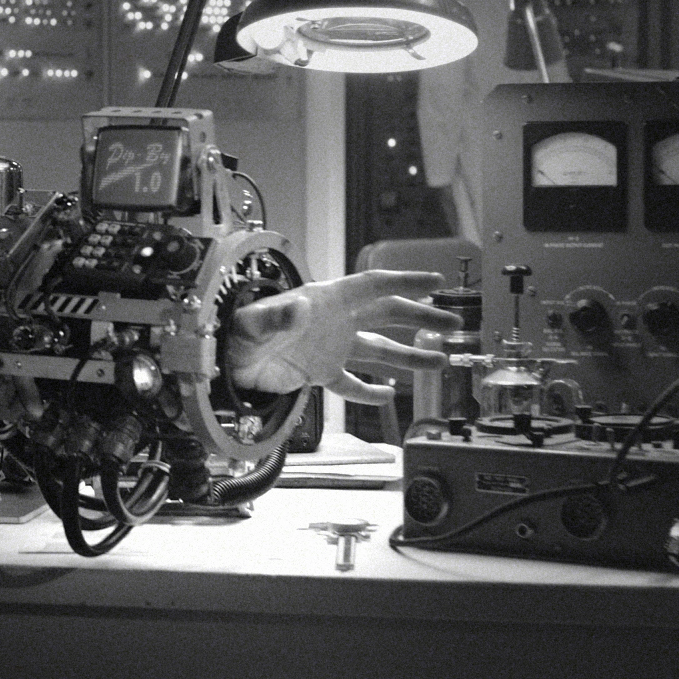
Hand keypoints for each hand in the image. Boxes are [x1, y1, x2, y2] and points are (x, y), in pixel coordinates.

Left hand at [226, 271, 461, 404]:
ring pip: (379, 350)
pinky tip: (390, 395)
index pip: (374, 286)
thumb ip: (277, 316)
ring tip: (441, 361)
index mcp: (326, 301)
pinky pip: (352, 383)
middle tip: (455, 322)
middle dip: (422, 316)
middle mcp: (334, 321)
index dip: (407, 283)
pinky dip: (370, 391)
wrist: (223, 366)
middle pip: (388, 314)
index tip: (437, 283)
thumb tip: (298, 308)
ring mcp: (330, 347)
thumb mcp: (254, 324)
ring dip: (410, 355)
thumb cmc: (235, 335)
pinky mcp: (321, 373)